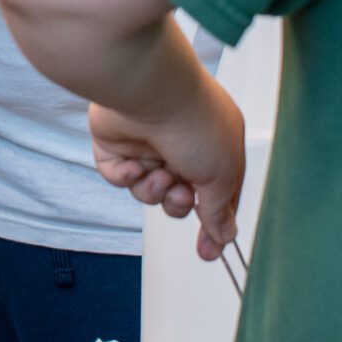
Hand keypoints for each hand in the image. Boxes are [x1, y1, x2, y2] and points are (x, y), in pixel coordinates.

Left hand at [87, 80, 246, 260]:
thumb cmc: (195, 122)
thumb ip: (220, 209)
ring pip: (148, 190)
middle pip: (179, 196)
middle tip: (180, 194)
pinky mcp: (116, 143)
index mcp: (214, 143)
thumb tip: (225, 236)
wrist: (149, 90)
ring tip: (159, 174)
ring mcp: (147, 142)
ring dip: (154, 190)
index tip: (209, 252)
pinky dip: (127, 177)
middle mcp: (180, 142)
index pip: (217, 192)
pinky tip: (134, 164)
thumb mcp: (222, 174)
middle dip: (178, 204)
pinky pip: (120, 177)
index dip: (214, 223)